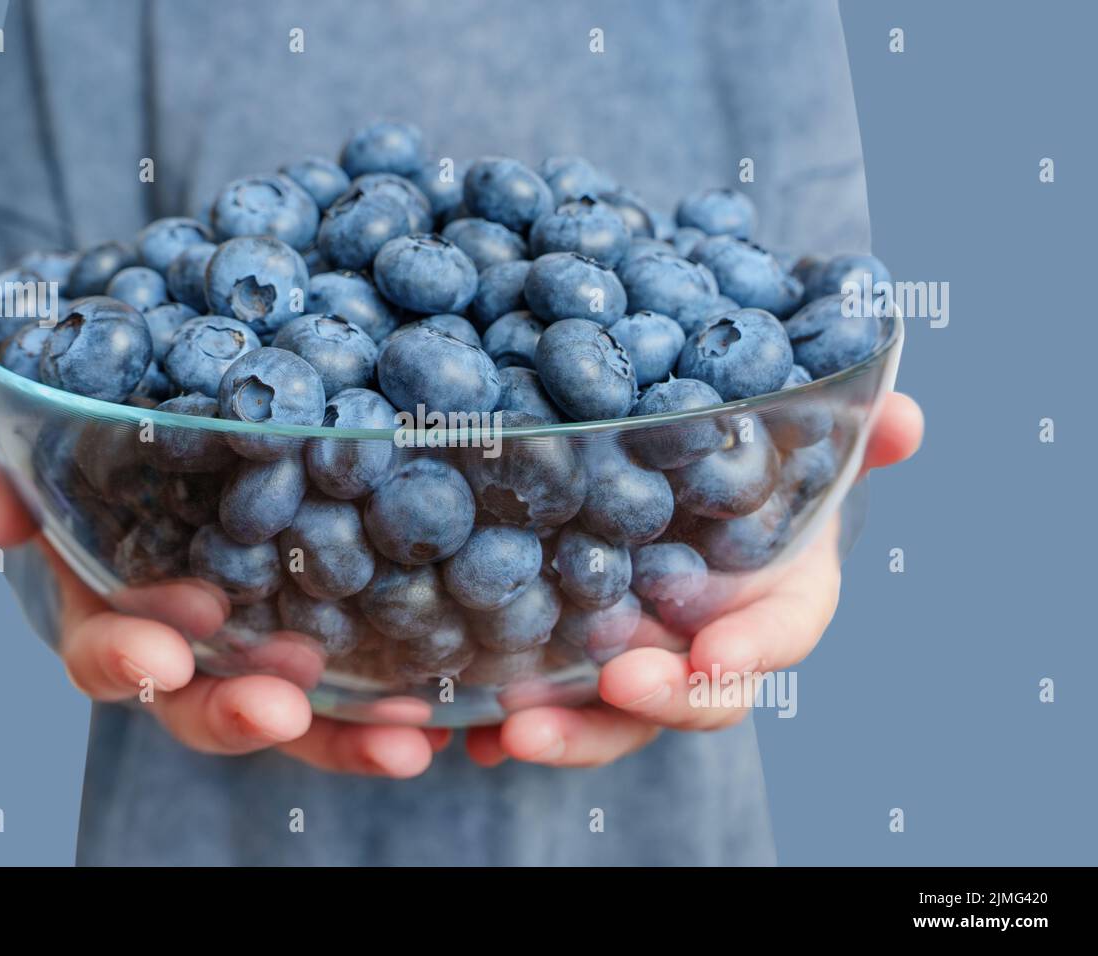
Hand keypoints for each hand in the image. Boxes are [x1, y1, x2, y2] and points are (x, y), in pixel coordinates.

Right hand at [0, 461, 447, 776]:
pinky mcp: (330, 656)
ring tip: (407, 737)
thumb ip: (20, 483)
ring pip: (297, 718)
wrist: (187, 464)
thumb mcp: (66, 465)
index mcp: (118, 619)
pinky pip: (364, 694)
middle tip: (284, 710)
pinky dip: (398, 710)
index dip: (131, 658)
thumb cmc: (118, 470)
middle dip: (239, 715)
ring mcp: (260, 665)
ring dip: (344, 736)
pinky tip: (453, 716)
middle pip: (205, 709)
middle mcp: (191, 660)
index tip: (166, 650)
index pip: (107, 657)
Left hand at [465, 391, 924, 768]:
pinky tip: (468, 736)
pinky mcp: (572, 666)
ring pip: (612, 717)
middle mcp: (706, 647)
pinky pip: (545, 705)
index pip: (778, 639)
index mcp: (771, 602)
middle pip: (694, 697)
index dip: (753, 650)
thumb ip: (849, 440)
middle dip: (659, 699)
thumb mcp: (792, 448)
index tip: (719, 654)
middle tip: (618, 682)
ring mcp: (639, 663)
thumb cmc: (747, 474)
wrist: (678, 489)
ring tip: (515, 731)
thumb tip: (908, 418)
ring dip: (570, 731)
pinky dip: (508, 727)